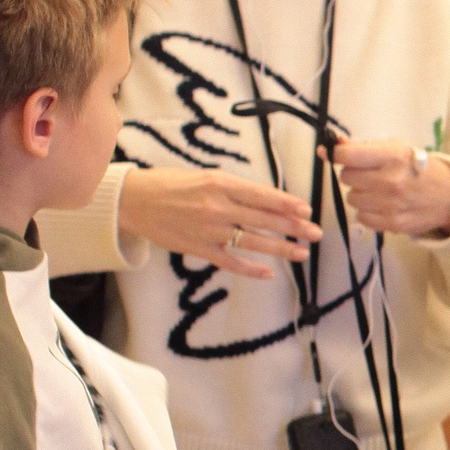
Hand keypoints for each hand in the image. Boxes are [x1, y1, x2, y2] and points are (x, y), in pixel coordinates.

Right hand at [118, 168, 321, 281]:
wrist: (133, 200)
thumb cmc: (171, 184)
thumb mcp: (205, 176)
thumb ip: (234, 187)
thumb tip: (268, 198)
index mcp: (220, 184)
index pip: (262, 195)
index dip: (287, 203)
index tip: (307, 210)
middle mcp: (217, 207)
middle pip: (263, 219)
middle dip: (293, 227)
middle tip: (316, 232)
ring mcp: (208, 230)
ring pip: (252, 241)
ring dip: (281, 248)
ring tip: (303, 252)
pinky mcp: (198, 249)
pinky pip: (230, 262)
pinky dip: (251, 269)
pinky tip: (270, 273)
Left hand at [328, 140, 449, 237]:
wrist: (449, 196)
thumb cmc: (420, 168)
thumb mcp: (397, 148)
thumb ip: (364, 146)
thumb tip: (332, 145)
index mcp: (393, 156)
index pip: (346, 155)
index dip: (337, 154)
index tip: (339, 155)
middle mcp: (391, 180)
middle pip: (346, 177)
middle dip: (354, 174)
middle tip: (371, 174)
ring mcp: (391, 205)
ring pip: (351, 198)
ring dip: (361, 194)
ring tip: (379, 191)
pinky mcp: (392, 224)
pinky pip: (361, 217)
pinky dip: (368, 211)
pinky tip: (383, 205)